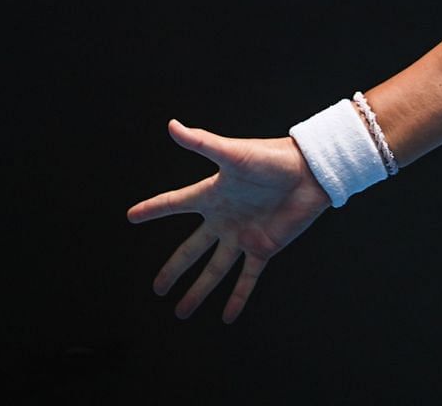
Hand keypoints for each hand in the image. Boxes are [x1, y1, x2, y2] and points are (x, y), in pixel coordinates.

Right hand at [126, 120, 332, 321]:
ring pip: (214, 270)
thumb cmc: (271, 158)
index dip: (153, 209)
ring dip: (199, 291)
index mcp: (213, 194)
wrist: (310, 171)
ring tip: (182, 312)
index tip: (131, 217)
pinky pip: (247, 277)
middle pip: (191, 250)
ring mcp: (243, 236)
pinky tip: (227, 316)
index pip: (175, 204)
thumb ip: (201, 143)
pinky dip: (238, 297)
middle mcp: (224, 218)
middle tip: (157, 288)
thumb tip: (172, 125)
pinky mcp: (264, 248)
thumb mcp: (232, 153)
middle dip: (173, 269)